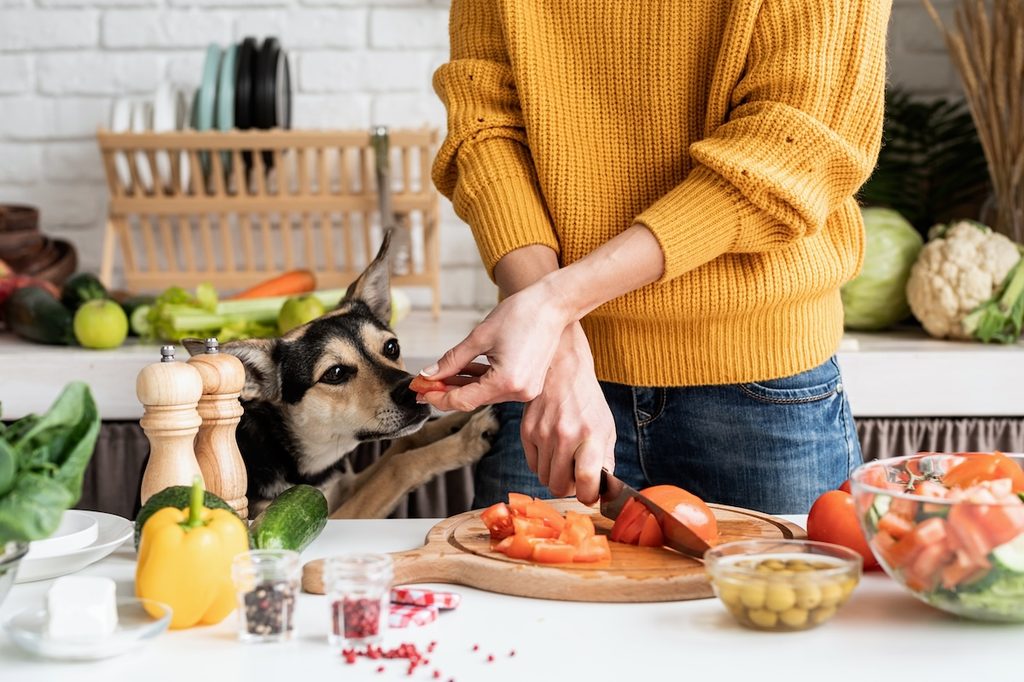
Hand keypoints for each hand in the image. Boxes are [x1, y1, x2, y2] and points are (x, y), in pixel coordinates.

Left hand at [418, 277, 573, 411]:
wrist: (553, 305)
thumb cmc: (521, 314)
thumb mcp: (480, 336)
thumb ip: (452, 360)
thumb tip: (429, 374)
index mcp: (506, 382)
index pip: (463, 400)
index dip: (438, 396)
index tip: (420, 390)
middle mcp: (518, 391)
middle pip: (473, 400)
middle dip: (447, 391)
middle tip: (424, 384)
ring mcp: (526, 389)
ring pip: (484, 394)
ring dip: (462, 386)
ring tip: (440, 376)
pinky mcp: (529, 383)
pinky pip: (497, 387)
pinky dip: (480, 381)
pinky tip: (462, 373)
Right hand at [521, 323, 614, 504]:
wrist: (562, 369)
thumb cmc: (587, 400)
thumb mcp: (605, 427)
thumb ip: (605, 459)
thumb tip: (601, 489)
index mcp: (591, 435)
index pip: (587, 480)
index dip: (589, 496)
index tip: (590, 495)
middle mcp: (565, 436)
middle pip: (560, 486)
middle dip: (569, 488)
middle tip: (576, 477)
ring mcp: (543, 434)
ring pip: (545, 478)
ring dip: (555, 476)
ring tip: (565, 460)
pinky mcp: (526, 431)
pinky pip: (533, 465)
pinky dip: (543, 464)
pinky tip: (552, 449)